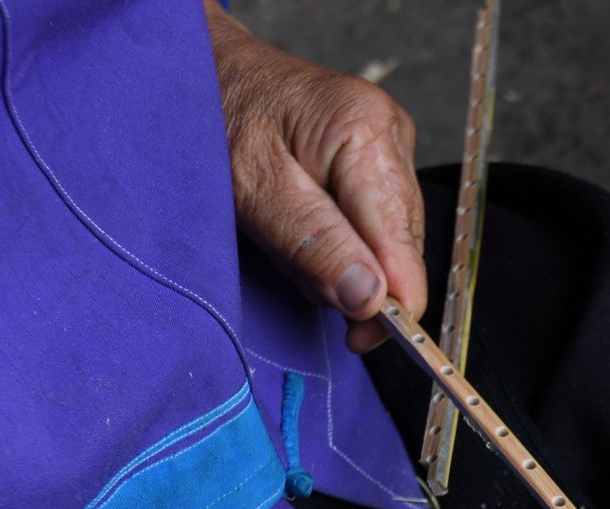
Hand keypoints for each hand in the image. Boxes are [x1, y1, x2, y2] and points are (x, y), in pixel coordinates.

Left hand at [205, 0, 424, 350]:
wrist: (206, 71)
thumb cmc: (216, 116)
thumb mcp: (250, 189)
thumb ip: (312, 244)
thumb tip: (370, 300)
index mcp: (365, 133)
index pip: (403, 247)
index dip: (390, 305)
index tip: (357, 336)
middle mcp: (391, 135)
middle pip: (401, 248)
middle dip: (352, 277)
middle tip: (291, 265)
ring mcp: (390, 147)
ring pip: (388, 244)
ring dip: (341, 260)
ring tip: (288, 234)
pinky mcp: (379, 161)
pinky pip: (374, 227)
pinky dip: (340, 242)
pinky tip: (304, 225)